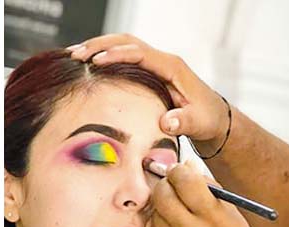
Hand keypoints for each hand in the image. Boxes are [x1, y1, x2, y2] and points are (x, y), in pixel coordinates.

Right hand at [68, 34, 228, 147]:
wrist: (214, 117)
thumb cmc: (206, 119)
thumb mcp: (197, 123)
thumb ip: (184, 122)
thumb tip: (167, 122)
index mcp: (172, 67)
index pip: (139, 53)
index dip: (116, 55)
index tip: (95, 62)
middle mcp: (162, 60)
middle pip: (127, 41)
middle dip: (100, 45)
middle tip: (76, 54)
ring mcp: (155, 63)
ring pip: (123, 45)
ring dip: (99, 47)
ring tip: (74, 55)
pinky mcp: (149, 71)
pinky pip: (124, 56)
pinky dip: (104, 56)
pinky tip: (87, 64)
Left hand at [143, 161, 262, 226]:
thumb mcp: (235, 221)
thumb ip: (212, 193)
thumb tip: (190, 169)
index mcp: (213, 218)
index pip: (185, 179)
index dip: (179, 171)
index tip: (179, 172)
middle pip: (162, 194)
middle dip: (165, 186)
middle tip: (171, 189)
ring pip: (155, 215)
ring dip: (164, 212)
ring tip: (180, 221)